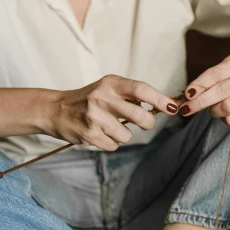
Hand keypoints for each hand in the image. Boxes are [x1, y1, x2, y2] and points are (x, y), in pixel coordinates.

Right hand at [48, 75, 177, 150]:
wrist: (56, 110)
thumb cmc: (89, 99)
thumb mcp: (107, 89)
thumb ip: (130, 95)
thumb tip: (161, 106)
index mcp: (110, 83)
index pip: (141, 89)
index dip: (159, 99)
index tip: (173, 108)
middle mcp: (102, 97)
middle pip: (140, 116)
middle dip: (147, 123)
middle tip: (144, 123)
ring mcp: (95, 117)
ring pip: (127, 135)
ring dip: (123, 135)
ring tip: (109, 126)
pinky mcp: (89, 134)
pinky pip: (113, 145)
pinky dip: (110, 143)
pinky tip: (99, 134)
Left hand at [179, 53, 229, 126]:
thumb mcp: (223, 69)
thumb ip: (207, 79)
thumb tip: (190, 94)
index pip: (217, 74)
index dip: (200, 84)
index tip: (187, 94)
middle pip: (222, 91)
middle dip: (201, 101)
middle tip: (186, 109)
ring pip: (227, 107)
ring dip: (213, 110)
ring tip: (212, 108)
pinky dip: (223, 118)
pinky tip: (223, 113)